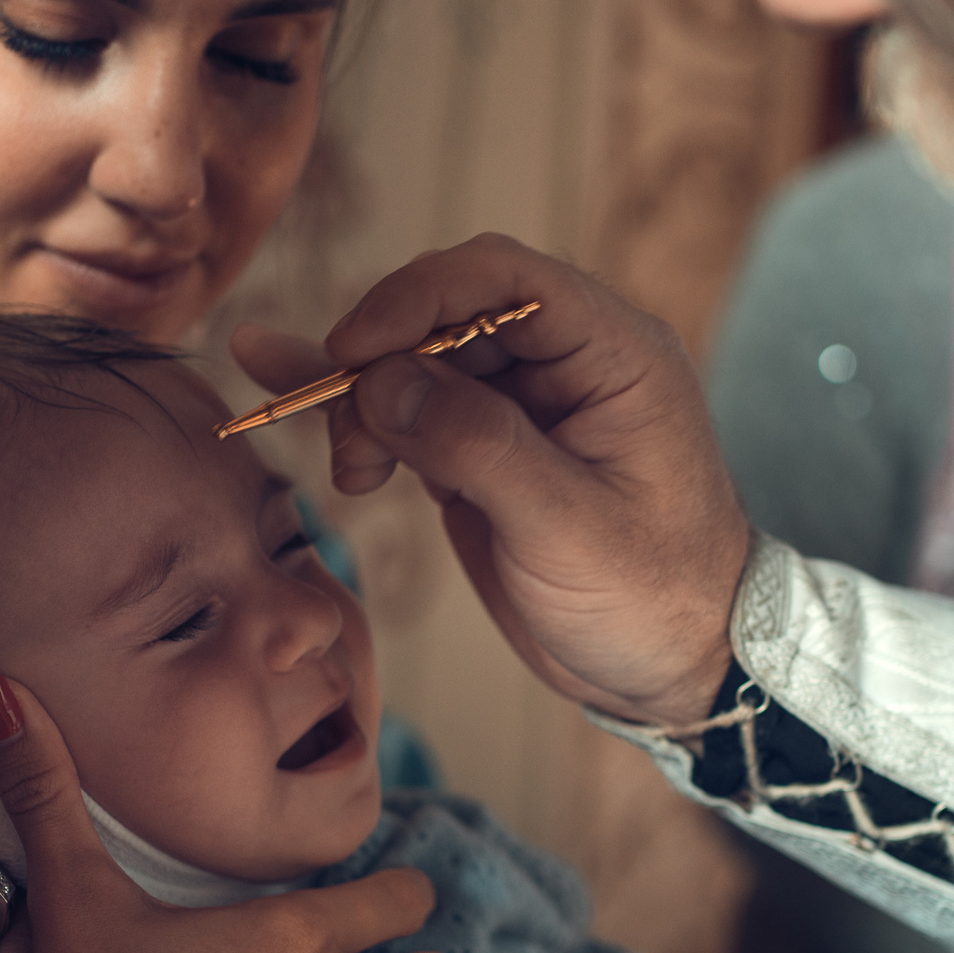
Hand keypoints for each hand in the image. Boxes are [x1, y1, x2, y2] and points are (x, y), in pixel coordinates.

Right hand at [236, 236, 752, 724]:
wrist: (672, 671)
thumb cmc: (652, 599)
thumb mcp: (569, 528)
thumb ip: (480, 447)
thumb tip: (382, 381)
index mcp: (616, 355)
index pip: (505, 281)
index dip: (421, 298)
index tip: (354, 349)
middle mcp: (567, 365)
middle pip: (447, 316)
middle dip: (382, 362)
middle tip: (347, 433)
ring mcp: (521, 407)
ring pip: (417, 363)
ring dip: (364, 403)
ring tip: (354, 475)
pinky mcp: (483, 451)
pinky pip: (410, 411)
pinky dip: (356, 414)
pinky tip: (280, 379)